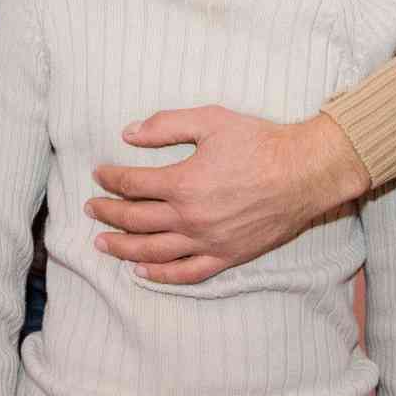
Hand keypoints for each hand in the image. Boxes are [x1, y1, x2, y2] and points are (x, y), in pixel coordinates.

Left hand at [86, 107, 370, 283]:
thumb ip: (165, 125)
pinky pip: (187, 273)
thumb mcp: (210, 120)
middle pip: (135, 220)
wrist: (305, 171)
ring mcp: (208, 241)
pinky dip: (161, 275)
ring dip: (122, 248)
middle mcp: (190, 217)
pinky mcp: (227, 255)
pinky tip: (142, 272)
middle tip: (90, 208)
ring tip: (102, 244)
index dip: (110, 179)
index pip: (132, 184)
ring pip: (153, 251)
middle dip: (107, 213)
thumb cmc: (259, 141)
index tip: (98, 174)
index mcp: (182, 182)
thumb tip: (128, 133)